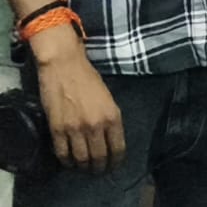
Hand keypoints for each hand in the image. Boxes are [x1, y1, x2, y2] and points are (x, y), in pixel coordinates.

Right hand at [33, 26, 123, 172]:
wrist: (64, 66)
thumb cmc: (89, 78)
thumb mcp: (108, 98)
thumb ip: (110, 119)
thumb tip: (110, 138)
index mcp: (113, 116)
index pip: (118, 148)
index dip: (116, 161)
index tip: (114, 165)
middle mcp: (96, 125)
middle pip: (99, 157)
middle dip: (100, 168)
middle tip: (99, 170)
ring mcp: (75, 129)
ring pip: (81, 159)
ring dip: (84, 167)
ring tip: (84, 168)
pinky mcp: (57, 129)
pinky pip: (62, 153)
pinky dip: (67, 161)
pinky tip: (69, 162)